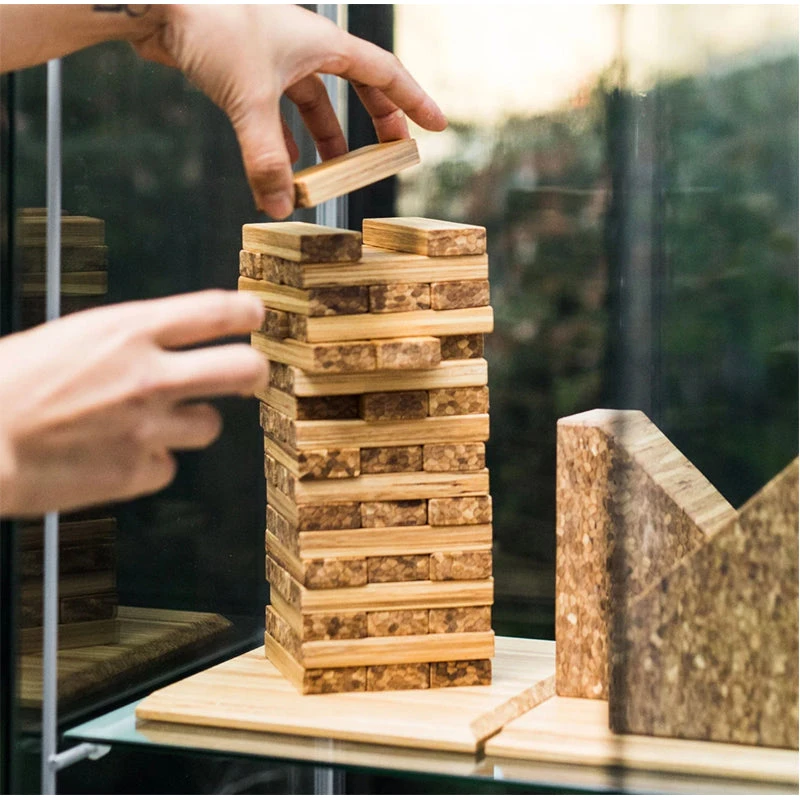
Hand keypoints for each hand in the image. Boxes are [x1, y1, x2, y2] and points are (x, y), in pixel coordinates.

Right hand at [0, 290, 266, 516]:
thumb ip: (130, 341)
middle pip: (243, 368)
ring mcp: (148, 428)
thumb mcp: (73, 337)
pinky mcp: (137, 472)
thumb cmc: (8, 383)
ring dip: (190, 423)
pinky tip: (117, 455)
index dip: (246, 311)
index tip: (255, 315)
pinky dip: (149, 462)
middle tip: (249, 375)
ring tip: (150, 422)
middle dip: (254, 371)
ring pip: (209, 426)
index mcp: (129, 331)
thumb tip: (168, 346)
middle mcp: (151, 377)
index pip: (216, 311)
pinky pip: (168, 466)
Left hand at [132, 5, 446, 217]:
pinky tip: (283, 162)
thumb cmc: (212, 28)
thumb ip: (266, 158)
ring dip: (326, 137)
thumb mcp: (248, 99)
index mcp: (322, 42)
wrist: (155, 2)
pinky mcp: (246, 69)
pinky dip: (285, 136)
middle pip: (356, 86)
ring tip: (333, 172)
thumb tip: (279, 207)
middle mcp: (304, 46)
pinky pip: (279, 108)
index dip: (412, 102)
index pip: (384, 74)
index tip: (435, 125)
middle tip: (389, 154)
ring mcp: (275, 56)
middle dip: (374, 122)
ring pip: (314, 101)